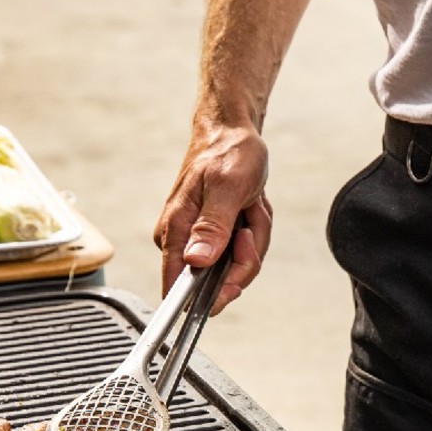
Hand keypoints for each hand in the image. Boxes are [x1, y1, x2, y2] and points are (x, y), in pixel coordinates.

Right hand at [153, 120, 272, 312]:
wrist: (233, 134)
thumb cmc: (228, 153)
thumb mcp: (227, 187)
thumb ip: (212, 227)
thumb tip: (195, 262)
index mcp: (175, 231)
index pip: (178, 286)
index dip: (208, 296)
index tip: (231, 289)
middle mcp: (182, 241)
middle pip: (220, 280)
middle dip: (246, 256)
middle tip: (248, 224)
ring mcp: (200, 241)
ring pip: (238, 265)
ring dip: (255, 236)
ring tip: (249, 206)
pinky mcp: (215, 238)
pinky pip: (244, 252)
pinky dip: (256, 230)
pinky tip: (251, 208)